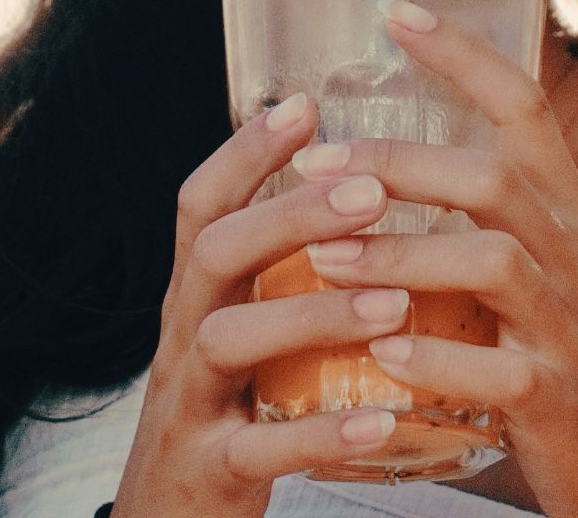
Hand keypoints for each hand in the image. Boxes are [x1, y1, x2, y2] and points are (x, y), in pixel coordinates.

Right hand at [112, 92, 419, 515]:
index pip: (204, 205)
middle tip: (371, 191)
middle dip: (290, 215)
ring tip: (394, 305)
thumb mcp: (242, 335)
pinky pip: (259, 449)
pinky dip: (319, 435)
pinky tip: (381, 421)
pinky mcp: (210, 472)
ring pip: (232, 339)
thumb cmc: (227, 418)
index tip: (306, 104)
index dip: (246, 151)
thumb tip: (352, 197)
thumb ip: (278, 276)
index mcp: (197, 297)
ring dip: (314, 315)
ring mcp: (191, 404)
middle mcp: (184, 337)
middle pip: (216, 252)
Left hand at [289, 0, 577, 517]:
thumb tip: (387, 158)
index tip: (396, 13)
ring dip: (397, 255)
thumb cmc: (575, 352)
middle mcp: (577, 254)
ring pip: (490, 263)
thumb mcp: (552, 263)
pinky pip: (495, 371)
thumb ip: (490, 212)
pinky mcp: (557, 400)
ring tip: (321, 258)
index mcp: (570, 210)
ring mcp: (570, 326)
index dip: (463, 54)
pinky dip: (434, 360)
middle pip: (491, 178)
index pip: (525, 107)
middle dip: (397, 162)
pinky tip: (382, 355)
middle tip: (315, 163)